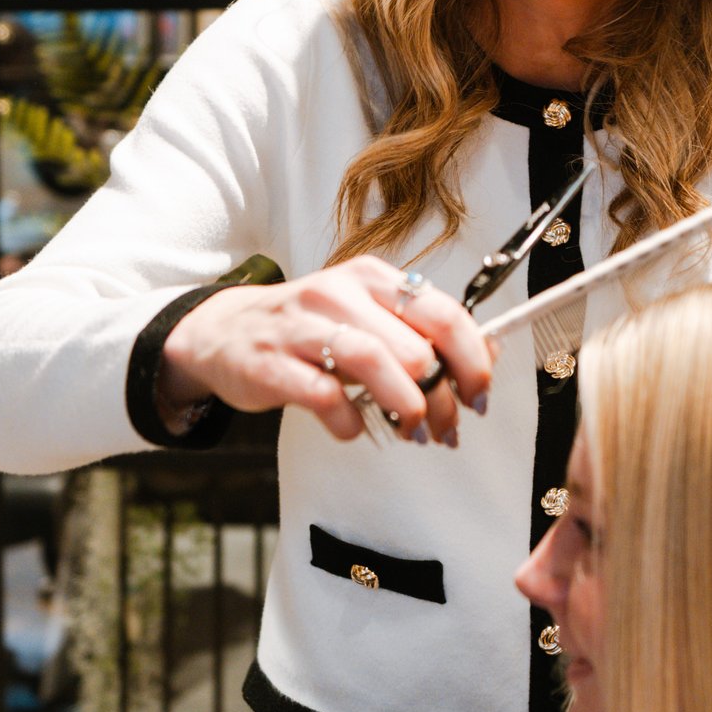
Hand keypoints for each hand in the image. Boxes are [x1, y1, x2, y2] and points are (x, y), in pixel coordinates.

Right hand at [161, 257, 496, 444]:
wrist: (223, 332)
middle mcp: (340, 293)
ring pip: (371, 361)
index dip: (472, 361)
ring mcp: (302, 326)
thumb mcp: (367, 318)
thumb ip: (422, 334)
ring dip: (404, 406)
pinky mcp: (272, 362)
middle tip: (442, 427)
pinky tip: (352, 428)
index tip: (478, 396)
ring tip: (412, 432)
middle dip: (440, 398)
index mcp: (372, 279)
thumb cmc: (309, 330)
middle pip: (414, 346)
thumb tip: (487, 355)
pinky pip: (323, 395)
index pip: (444, 313)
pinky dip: (349, 422)